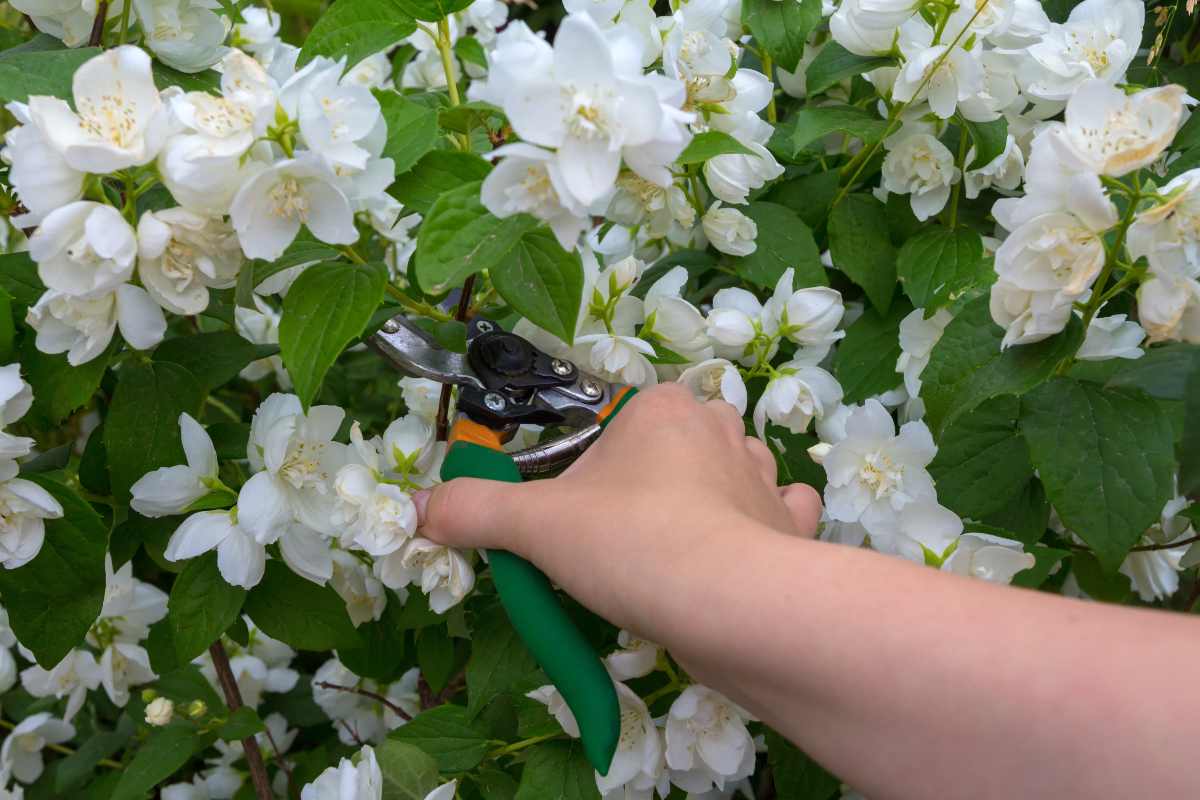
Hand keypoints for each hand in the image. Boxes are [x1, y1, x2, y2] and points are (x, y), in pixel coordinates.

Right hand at [414, 383, 821, 649]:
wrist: (730, 606)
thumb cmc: (630, 543)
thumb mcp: (535, 526)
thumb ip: (474, 511)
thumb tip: (419, 508)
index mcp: (660, 407)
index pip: (611, 427)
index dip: (586, 475)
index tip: (574, 521)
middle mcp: (720, 427)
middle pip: (666, 450)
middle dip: (640, 490)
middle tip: (613, 545)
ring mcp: (762, 475)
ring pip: (726, 475)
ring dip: (702, 503)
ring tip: (669, 555)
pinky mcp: (791, 524)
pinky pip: (778, 511)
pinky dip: (761, 525)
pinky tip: (735, 552)